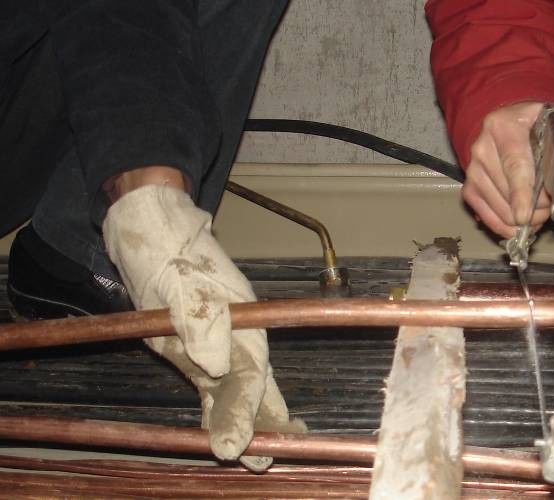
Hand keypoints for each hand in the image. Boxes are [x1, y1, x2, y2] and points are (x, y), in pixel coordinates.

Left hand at [103, 181, 303, 470]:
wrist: (152, 230)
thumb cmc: (169, 250)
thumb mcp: (182, 281)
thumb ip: (200, 321)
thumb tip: (218, 362)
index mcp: (244, 322)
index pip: (249, 376)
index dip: (245, 412)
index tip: (236, 444)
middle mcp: (237, 338)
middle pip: (254, 389)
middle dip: (263, 425)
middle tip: (265, 460)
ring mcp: (218, 346)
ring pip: (236, 394)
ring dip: (245, 426)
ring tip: (257, 460)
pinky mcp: (195, 352)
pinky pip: (211, 389)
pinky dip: (217, 414)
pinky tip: (223, 439)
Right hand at [463, 102, 553, 237]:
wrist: (513, 124)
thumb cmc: (541, 125)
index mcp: (505, 127)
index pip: (514, 165)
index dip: (521, 193)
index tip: (524, 215)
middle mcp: (483, 147)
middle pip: (508, 192)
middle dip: (534, 208)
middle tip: (550, 203)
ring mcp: (474, 169)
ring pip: (499, 209)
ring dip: (523, 219)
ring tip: (538, 208)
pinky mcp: (470, 187)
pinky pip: (486, 216)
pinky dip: (506, 226)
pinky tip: (521, 220)